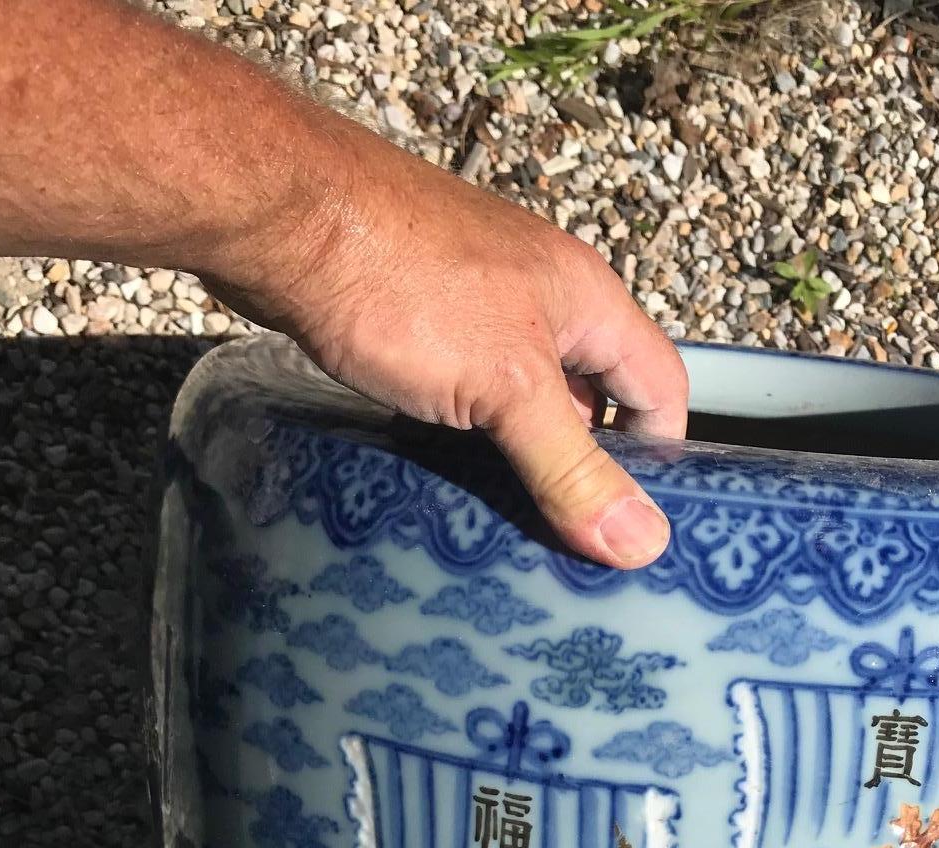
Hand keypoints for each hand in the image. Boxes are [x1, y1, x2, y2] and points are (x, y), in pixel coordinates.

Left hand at [211, 129, 686, 568]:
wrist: (276, 213)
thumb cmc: (403, 281)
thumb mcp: (507, 390)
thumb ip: (573, 467)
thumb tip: (643, 543)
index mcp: (588, 299)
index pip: (662, 387)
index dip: (658, 456)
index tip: (629, 521)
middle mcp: (543, 297)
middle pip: (593, 397)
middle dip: (584, 465)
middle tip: (566, 537)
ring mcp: (479, 305)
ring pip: (524, 399)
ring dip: (519, 455)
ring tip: (503, 519)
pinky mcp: (420, 319)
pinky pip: (465, 391)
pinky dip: (463, 435)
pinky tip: (440, 472)